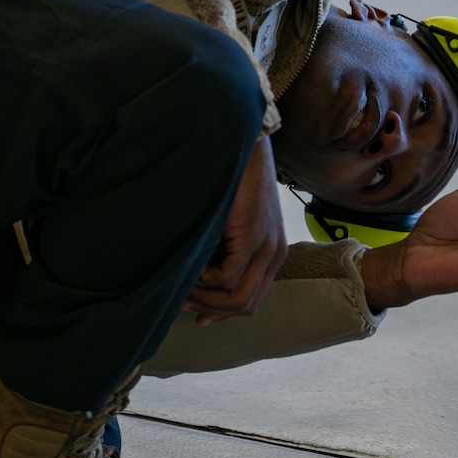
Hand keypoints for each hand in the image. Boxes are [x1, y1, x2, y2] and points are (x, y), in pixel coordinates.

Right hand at [185, 137, 287, 324]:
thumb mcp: (229, 223)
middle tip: (181, 299)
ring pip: (236, 298)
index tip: (197, 315)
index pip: (252, 299)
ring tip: (183, 283)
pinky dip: (204, 278)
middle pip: (246, 306)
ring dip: (205, 298)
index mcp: (273, 251)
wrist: (241, 143)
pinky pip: (226, 277)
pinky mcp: (253, 237)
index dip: (222, 312)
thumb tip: (198, 280)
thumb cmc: (228, 179)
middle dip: (210, 309)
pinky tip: (192, 262)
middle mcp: (276, 253)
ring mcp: (267, 247)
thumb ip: (222, 251)